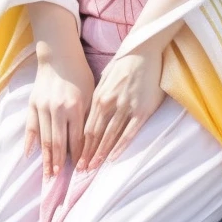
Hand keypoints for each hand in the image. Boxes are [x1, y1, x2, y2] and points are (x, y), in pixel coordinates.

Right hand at [24, 53, 94, 179]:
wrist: (59, 56)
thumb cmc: (80, 74)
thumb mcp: (91, 93)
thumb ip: (88, 116)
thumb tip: (88, 141)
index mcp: (75, 107)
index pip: (76, 139)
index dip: (78, 156)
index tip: (79, 170)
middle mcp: (58, 110)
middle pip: (58, 143)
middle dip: (59, 164)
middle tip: (58, 180)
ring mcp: (43, 107)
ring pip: (44, 139)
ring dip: (46, 158)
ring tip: (47, 174)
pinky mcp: (33, 104)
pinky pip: (30, 127)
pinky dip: (30, 142)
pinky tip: (30, 155)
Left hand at [76, 46, 165, 171]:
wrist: (144, 50)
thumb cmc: (125, 63)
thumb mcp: (105, 77)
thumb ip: (98, 96)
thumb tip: (91, 113)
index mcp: (100, 96)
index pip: (88, 127)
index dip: (82, 144)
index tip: (77, 158)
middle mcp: (111, 104)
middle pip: (96, 134)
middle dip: (88, 154)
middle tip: (82, 170)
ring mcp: (127, 107)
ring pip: (111, 136)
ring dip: (101, 153)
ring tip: (94, 168)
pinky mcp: (142, 110)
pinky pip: (130, 132)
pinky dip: (120, 146)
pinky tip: (113, 157)